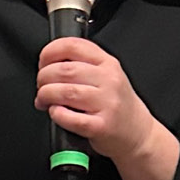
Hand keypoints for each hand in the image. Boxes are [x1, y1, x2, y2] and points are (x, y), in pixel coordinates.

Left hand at [34, 35, 165, 156]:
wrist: (138, 133)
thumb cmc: (117, 104)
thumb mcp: (107, 75)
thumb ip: (82, 64)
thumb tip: (47, 65)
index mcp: (107, 63)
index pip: (72, 46)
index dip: (49, 52)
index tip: (43, 62)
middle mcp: (109, 80)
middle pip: (64, 70)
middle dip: (43, 78)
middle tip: (41, 87)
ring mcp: (106, 103)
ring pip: (64, 92)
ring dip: (46, 96)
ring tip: (44, 101)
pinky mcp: (100, 126)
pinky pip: (69, 117)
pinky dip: (56, 114)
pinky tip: (56, 113)